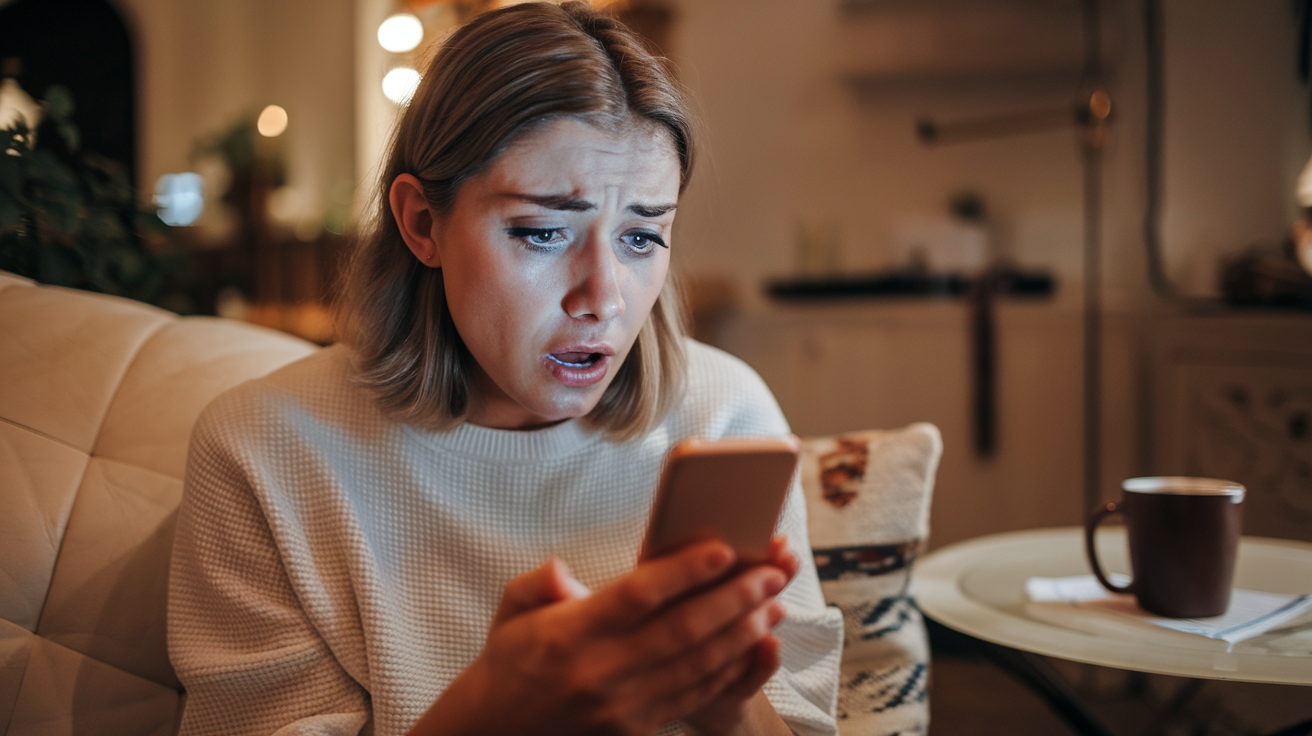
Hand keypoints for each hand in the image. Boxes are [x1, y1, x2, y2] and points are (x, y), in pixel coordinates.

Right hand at [409, 538, 794, 735]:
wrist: (499, 731)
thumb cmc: (512, 659)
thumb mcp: (511, 611)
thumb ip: (539, 582)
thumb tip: (562, 570)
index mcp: (569, 633)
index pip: (637, 595)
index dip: (683, 571)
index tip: (723, 548)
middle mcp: (599, 671)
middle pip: (680, 630)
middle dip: (733, 599)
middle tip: (771, 573)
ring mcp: (622, 705)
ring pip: (697, 665)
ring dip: (742, 633)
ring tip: (775, 604)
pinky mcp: (637, 727)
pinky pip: (694, 696)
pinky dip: (729, 670)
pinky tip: (754, 646)